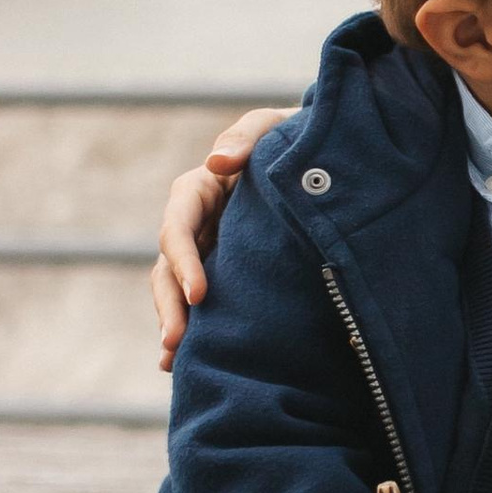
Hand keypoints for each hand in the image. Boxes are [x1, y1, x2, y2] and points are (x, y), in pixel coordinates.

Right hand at [150, 107, 290, 369]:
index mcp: (200, 190)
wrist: (323, 160)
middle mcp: (197, 225)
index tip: (200, 293)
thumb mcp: (272, 127)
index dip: (183, 259)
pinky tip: (189, 365)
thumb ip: (246, 136)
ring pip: (178, 292)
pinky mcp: (228, 274)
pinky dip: (196, 332)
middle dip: (170, 305)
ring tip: (173, 362)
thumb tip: (217, 162)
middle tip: (176, 342)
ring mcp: (209, 253)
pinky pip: (206, 305)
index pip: (178, 224)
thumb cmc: (294, 138)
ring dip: (174, 325)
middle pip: (168, 268)